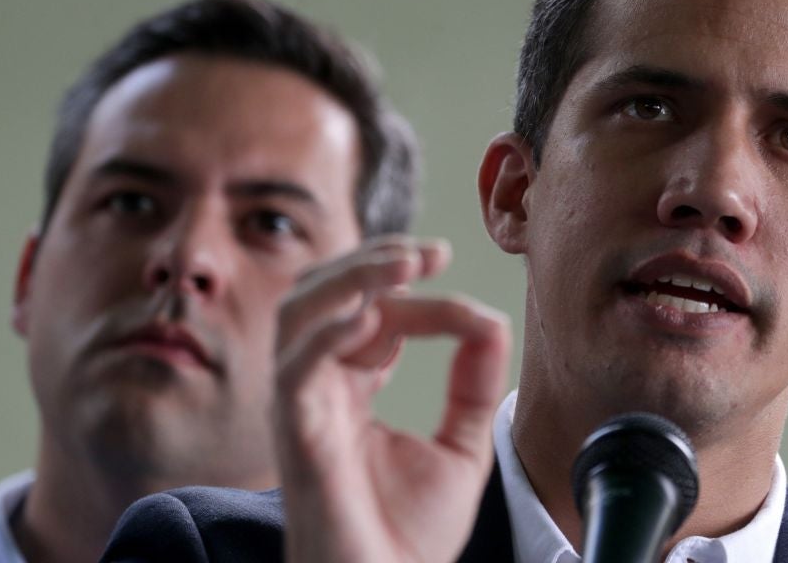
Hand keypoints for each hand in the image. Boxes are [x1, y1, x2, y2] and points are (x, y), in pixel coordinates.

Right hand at [274, 236, 511, 562]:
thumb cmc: (410, 536)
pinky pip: (296, 366)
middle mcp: (319, 387)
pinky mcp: (296, 432)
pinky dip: (329, 331)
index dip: (421, 299)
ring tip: (404, 262)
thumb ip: (473, 382)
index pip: (376, 313)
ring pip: (300, 313)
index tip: (473, 313)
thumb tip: (491, 317)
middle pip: (323, 294)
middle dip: (372, 260)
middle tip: (429, 252)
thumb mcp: (462, 445)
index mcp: (350, 386)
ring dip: (350, 277)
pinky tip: (370, 316)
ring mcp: (302, 406)